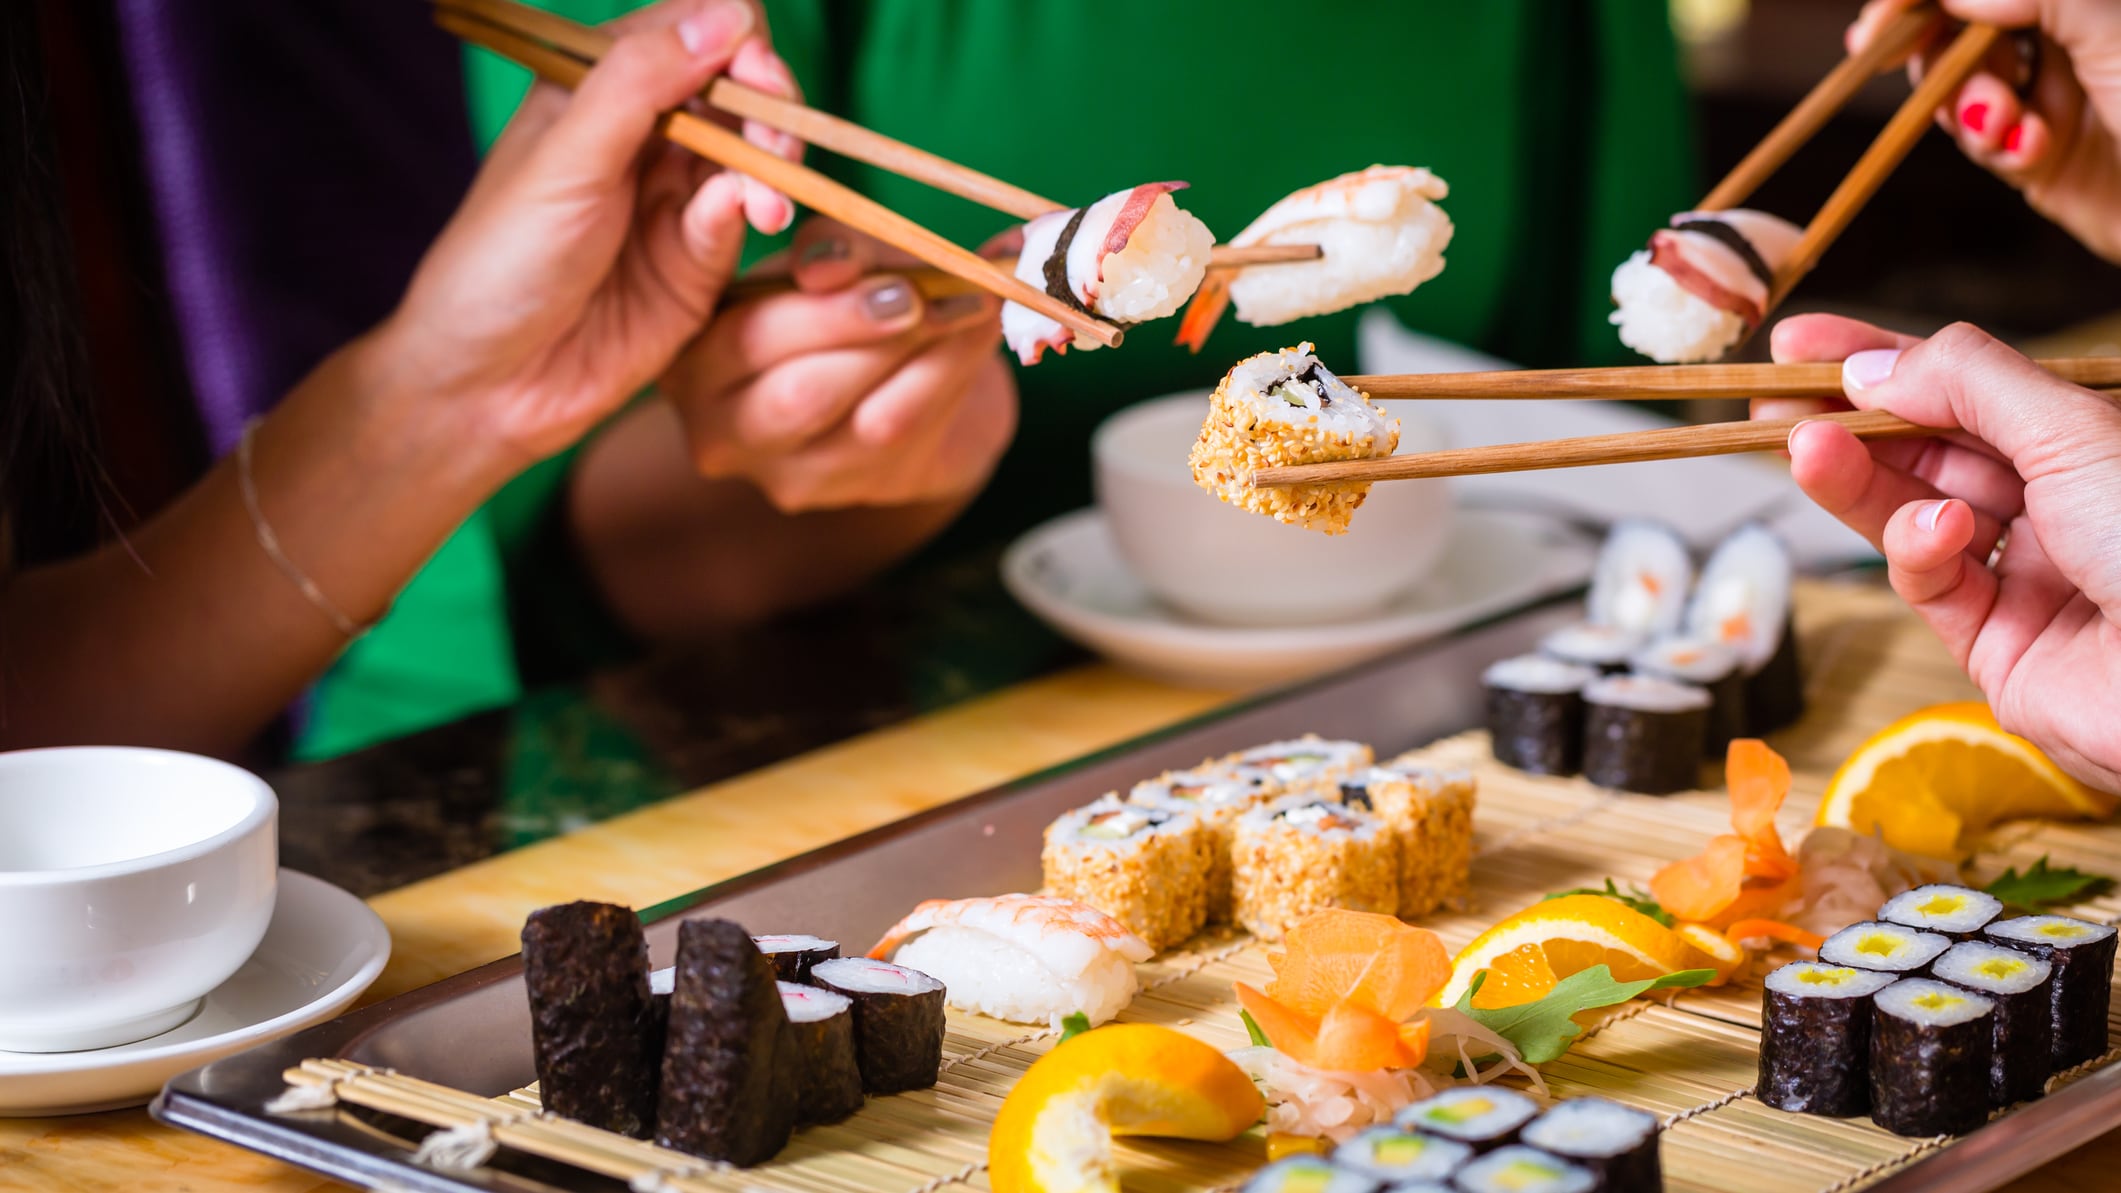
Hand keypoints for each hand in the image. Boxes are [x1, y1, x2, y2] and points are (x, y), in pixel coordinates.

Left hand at [372, 0, 800, 469]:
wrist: (490, 384)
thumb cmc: (503, 261)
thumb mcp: (567, 157)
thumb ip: (643, 81)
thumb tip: (728, 15)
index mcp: (601, 89)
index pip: (693, 28)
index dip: (736, 39)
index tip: (751, 72)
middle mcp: (646, 135)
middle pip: (741, 87)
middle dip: (771, 104)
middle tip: (773, 142)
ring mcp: (676, 198)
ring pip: (756, 152)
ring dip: (775, 164)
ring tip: (768, 200)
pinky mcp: (699, 262)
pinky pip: (744, 218)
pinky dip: (755, 212)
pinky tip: (751, 221)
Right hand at [661, 217, 1017, 511]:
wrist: (903, 375)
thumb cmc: (849, 302)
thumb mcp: (832, 259)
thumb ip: (832, 251)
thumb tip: (830, 266)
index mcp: (694, 356)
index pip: (742, 335)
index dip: (816, 304)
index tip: (871, 267)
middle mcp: (721, 427)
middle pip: (799, 392)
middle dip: (869, 333)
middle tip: (925, 291)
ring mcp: (783, 472)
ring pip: (863, 422)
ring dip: (928, 355)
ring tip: (971, 303)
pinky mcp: (847, 491)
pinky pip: (908, 434)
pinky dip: (950, 376)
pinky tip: (977, 336)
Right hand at [1760, 313, 2120, 789]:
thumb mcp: (2069, 429)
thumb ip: (1965, 384)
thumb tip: (1872, 365)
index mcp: (2078, 441)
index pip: (1962, 386)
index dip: (1881, 359)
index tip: (1801, 343)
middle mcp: (2051, 503)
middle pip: (1924, 449)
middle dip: (1847, 420)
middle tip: (1770, 399)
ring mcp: (2020, 573)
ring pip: (1911, 513)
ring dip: (1855, 479)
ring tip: (1804, 448)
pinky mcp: (1993, 643)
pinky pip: (1930, 584)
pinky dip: (1918, 552)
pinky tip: (1934, 532)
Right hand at [1849, 0, 2120, 261]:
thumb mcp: (2106, 23)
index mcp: (2082, 2)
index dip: (1919, 2)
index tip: (1878, 29)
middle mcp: (2062, 37)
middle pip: (1955, 33)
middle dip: (1945, 61)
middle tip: (1958, 84)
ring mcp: (2050, 94)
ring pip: (1960, 91)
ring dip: (1972, 110)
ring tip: (2007, 128)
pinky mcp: (2040, 156)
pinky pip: (1986, 144)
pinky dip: (1996, 147)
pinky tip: (2031, 152)